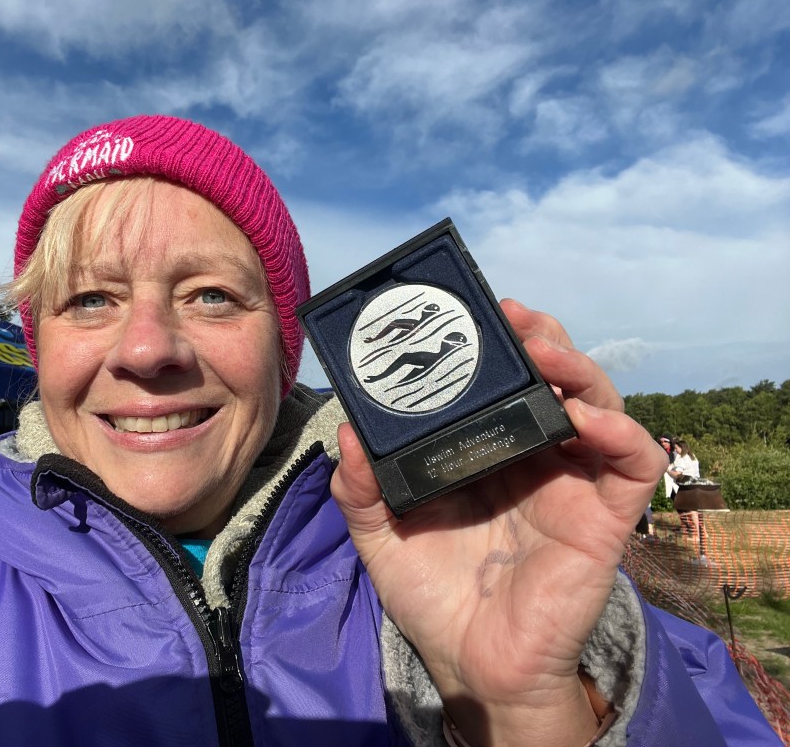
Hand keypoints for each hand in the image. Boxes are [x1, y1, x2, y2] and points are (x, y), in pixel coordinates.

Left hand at [330, 299, 668, 746]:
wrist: (469, 666)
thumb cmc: (431, 596)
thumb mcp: (380, 536)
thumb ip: (361, 488)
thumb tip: (347, 432)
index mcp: (486, 452)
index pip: (503, 382)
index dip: (498, 345)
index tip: (473, 315)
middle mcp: (533, 459)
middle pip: (556, 379)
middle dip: (542, 340)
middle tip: (512, 320)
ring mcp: (572, 486)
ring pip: (600, 406)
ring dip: (580, 371)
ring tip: (545, 354)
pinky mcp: (603, 521)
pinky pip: (633, 467)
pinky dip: (621, 435)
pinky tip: (584, 420)